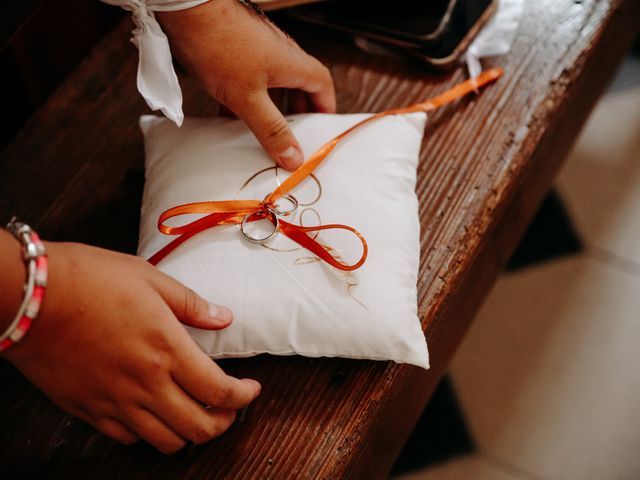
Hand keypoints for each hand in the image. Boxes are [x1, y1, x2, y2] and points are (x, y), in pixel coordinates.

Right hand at [2, 241, 259, 452]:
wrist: (28, 296)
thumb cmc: (89, 279)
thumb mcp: (149, 278)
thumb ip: (191, 304)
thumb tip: (224, 317)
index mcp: (166, 348)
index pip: (220, 391)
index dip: (245, 397)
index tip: (252, 389)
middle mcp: (145, 383)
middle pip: (200, 427)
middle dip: (224, 422)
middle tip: (230, 406)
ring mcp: (115, 401)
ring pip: (167, 442)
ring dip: (190, 432)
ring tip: (196, 412)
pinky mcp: (88, 410)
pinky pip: (128, 438)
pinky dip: (150, 433)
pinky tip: (154, 412)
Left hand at [157, 0, 335, 169]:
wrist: (186, 10)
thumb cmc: (220, 46)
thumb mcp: (248, 98)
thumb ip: (272, 130)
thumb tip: (295, 158)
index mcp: (292, 64)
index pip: (323, 86)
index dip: (325, 109)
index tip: (322, 131)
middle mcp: (280, 55)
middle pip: (300, 87)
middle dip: (299, 114)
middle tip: (294, 138)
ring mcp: (258, 52)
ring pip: (273, 86)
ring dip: (272, 108)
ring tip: (265, 133)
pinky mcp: (236, 52)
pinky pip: (250, 82)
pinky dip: (247, 101)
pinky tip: (233, 119)